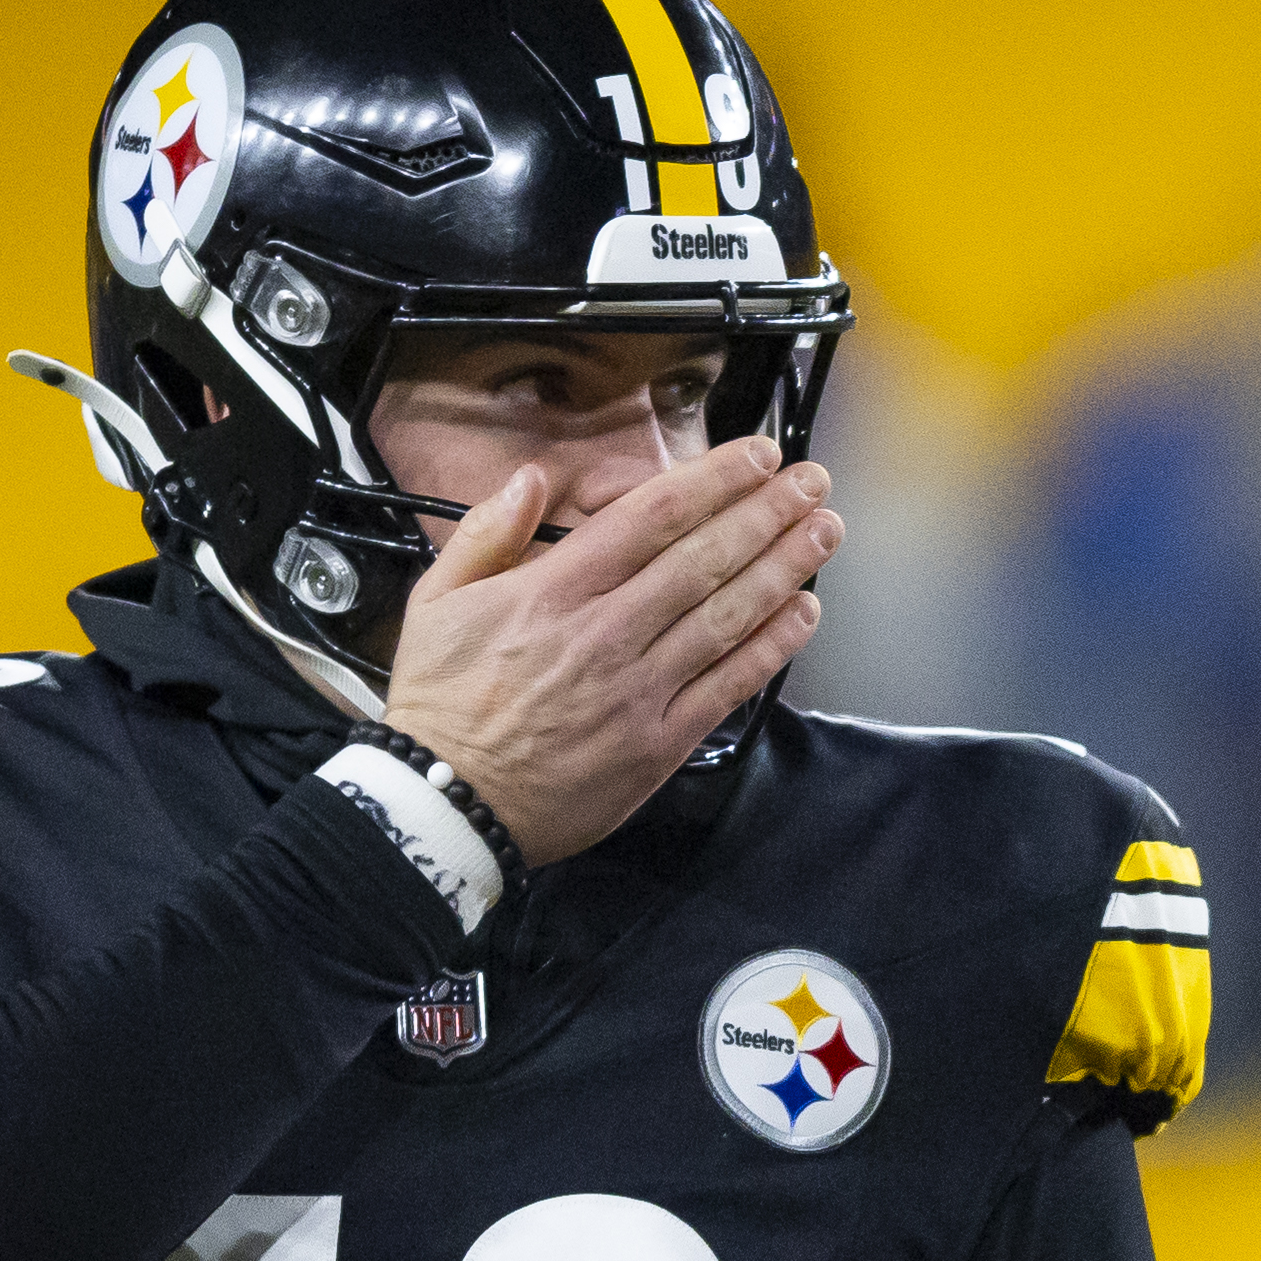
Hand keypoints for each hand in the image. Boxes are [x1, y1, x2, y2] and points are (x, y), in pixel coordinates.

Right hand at [381, 436, 839, 863]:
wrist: (446, 803)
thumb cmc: (441, 705)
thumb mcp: (437, 602)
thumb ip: (488, 534)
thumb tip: (531, 478)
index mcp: (554, 591)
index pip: (652, 517)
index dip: (714, 480)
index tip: (755, 456)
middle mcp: (606, 632)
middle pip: (704, 558)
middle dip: (766, 513)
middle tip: (812, 481)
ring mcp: (638, 689)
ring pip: (726, 615)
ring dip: (783, 568)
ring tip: (824, 532)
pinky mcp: (658, 742)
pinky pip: (727, 685)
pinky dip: (771, 646)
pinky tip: (804, 612)